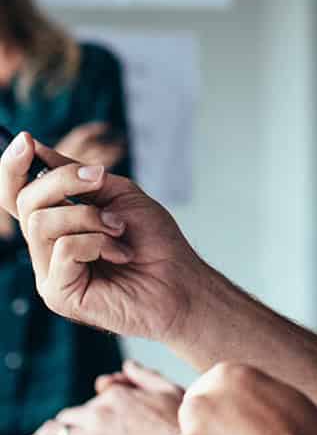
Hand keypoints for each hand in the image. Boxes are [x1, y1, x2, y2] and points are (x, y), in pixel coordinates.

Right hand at [0, 130, 203, 342]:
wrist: (182, 280)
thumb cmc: (156, 242)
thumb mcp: (119, 196)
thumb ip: (79, 176)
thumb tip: (37, 149)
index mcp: (58, 224)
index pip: (18, 195)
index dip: (12, 168)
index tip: (25, 140)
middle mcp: (46, 248)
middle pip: (25, 201)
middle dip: (64, 181)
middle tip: (100, 180)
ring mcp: (49, 272)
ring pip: (41, 223)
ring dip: (90, 217)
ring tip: (120, 230)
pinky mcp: (58, 294)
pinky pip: (64, 249)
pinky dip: (98, 242)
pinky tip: (120, 254)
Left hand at [19, 360, 182, 434]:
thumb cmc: (182, 428)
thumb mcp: (170, 392)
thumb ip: (145, 377)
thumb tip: (127, 364)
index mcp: (119, 394)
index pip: (94, 401)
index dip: (89, 413)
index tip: (89, 422)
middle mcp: (101, 410)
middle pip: (71, 416)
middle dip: (65, 426)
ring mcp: (91, 434)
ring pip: (54, 431)